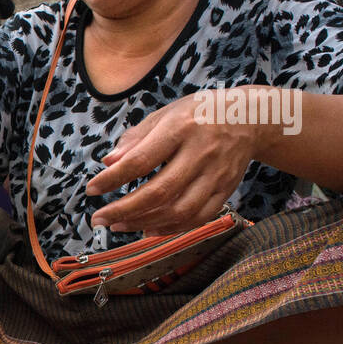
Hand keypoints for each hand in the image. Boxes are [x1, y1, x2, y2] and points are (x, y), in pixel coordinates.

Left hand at [86, 88, 259, 236]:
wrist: (250, 118)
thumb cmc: (197, 114)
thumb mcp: (165, 114)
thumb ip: (136, 138)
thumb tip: (108, 163)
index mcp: (180, 129)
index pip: (140, 160)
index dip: (112, 179)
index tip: (91, 190)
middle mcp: (200, 153)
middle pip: (159, 191)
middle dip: (124, 210)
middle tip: (98, 219)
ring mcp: (216, 175)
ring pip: (179, 210)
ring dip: (144, 223)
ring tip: (118, 225)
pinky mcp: (226, 190)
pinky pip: (198, 218)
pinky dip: (171, 229)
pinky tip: (148, 229)